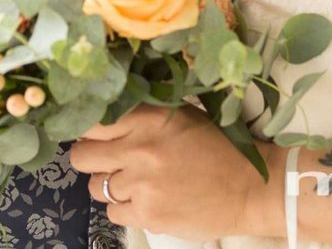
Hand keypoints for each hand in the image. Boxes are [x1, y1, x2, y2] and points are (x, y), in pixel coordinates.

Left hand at [68, 104, 281, 240]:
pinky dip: (127, 209)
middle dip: (92, 160)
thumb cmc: (216, 148)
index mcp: (146, 119)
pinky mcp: (148, 215)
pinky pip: (113, 213)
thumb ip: (139, 116)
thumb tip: (98, 122)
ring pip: (96, 188)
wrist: (250, 188)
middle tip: (111, 162)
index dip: (87, 131)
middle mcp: (139, 149)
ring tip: (139, 183)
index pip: (89, 122)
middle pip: (82, 156)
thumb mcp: (178, 117)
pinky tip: (149, 201)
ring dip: (112, 187)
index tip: (93, 136)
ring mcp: (142, 185)